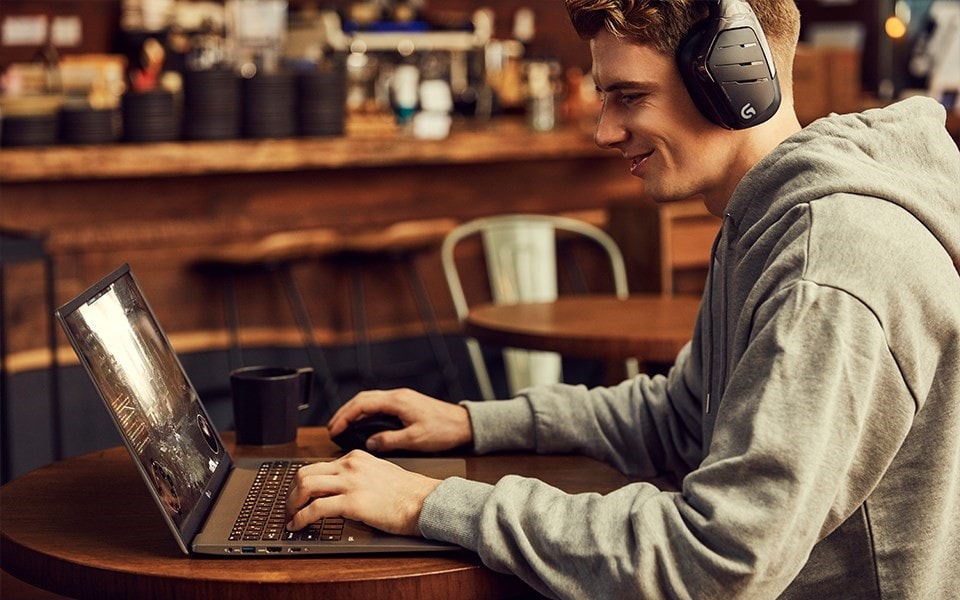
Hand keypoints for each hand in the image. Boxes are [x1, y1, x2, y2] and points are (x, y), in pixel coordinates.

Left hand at [286, 450, 441, 535]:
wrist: (425, 501)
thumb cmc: (409, 492)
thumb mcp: (381, 472)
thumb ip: (360, 475)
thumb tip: (343, 489)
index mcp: (357, 458)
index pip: (320, 466)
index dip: (305, 482)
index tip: (301, 494)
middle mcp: (350, 466)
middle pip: (306, 472)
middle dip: (292, 492)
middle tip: (290, 506)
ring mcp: (350, 483)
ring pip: (305, 487)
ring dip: (292, 504)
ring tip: (292, 517)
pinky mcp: (352, 502)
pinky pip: (315, 509)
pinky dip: (301, 518)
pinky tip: (299, 525)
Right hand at [327, 388, 472, 452]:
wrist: (464, 425)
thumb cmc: (444, 430)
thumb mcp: (415, 440)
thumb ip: (389, 441)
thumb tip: (370, 443)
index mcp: (398, 401)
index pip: (362, 404)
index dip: (345, 416)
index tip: (334, 428)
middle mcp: (398, 396)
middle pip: (362, 399)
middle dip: (345, 413)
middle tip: (333, 428)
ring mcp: (401, 399)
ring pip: (370, 401)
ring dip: (354, 412)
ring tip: (342, 426)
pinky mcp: (405, 404)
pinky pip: (379, 405)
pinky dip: (366, 414)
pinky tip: (362, 425)